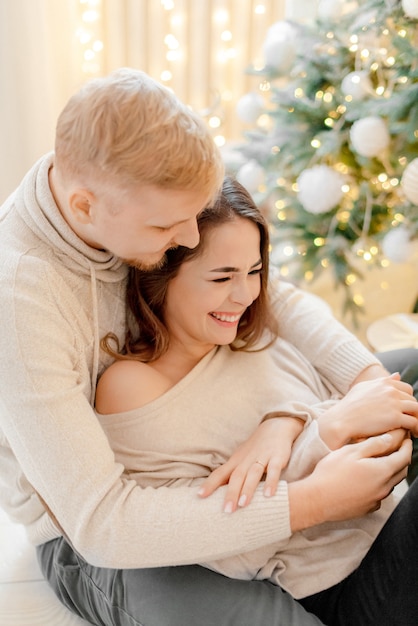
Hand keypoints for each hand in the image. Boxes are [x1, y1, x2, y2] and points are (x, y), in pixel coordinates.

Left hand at [198, 417, 303, 511]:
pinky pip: (274, 470)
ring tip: (243, 504)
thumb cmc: (254, 449)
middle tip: (226, 511)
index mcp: (236, 462)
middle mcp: (246, 460)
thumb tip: (216, 495)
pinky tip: (269, 495)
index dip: (210, 484)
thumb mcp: (240, 460)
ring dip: (248, 489)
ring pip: (253, 474)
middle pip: (236, 477)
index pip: (220, 473)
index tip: (199, 496)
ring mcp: (262, 458)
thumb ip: (230, 475)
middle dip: (231, 493)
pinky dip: (271, 482)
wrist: (275, 428)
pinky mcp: (277, 458)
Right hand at [289, 430, 411, 531]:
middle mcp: (383, 488)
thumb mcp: (351, 452)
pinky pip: (380, 495)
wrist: (317, 500)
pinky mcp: (367, 508)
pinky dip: (380, 485)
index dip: (407, 446)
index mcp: (381, 471)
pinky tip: (370, 480)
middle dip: (403, 458)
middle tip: (399, 448)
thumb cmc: (331, 473)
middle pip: (401, 471)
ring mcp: (376, 499)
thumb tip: (390, 439)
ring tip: (383, 462)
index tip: (406, 439)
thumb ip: (373, 445)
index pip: (404, 457)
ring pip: (391, 484)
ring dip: (391, 472)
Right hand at [318, 374, 417, 448]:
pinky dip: (416, 428)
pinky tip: (413, 434)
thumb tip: (398, 375)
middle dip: (413, 411)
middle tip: (411, 421)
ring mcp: (394, 403)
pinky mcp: (395, 417)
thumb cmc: (349, 406)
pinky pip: (414, 422)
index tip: (405, 410)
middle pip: (413, 399)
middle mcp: (390, 390)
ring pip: (417, 410)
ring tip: (415, 429)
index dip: (407, 400)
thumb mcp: (364, 388)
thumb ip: (382, 381)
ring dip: (417, 419)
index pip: (406, 388)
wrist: (342, 419)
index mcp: (384, 383)